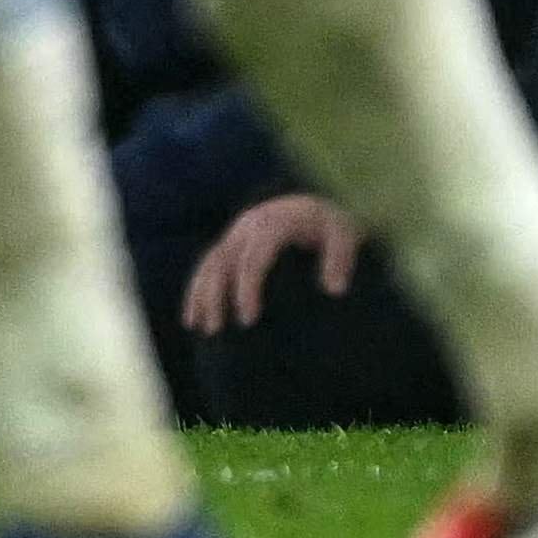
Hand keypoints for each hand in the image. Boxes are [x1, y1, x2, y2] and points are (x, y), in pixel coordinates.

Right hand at [182, 192, 358, 334]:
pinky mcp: (230, 243)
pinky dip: (197, 290)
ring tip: (200, 328)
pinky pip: (207, 265)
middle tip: (217, 330)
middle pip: (223, 260)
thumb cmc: (330, 227)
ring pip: (209, 262)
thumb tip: (334, 289)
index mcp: (274, 222)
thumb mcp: (344, 235)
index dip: (247, 288)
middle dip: (216, 295)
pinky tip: (193, 318)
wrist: (314, 207)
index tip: (248, 320)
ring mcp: (236, 233)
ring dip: (201, 295)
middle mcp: (249, 224)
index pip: (254, 257)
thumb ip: (341, 258)